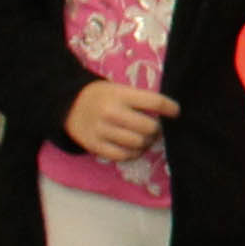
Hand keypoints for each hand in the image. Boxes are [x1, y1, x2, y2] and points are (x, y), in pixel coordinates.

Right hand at [63, 80, 177, 163]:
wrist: (68, 104)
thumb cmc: (102, 96)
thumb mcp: (119, 89)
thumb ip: (139, 100)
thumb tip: (168, 115)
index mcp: (120, 94)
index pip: (155, 101)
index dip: (171, 108)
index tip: (176, 112)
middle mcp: (111, 112)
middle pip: (148, 127)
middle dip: (157, 129)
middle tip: (155, 129)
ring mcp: (101, 130)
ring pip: (137, 143)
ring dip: (146, 143)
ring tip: (145, 139)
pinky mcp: (94, 145)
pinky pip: (122, 156)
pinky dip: (133, 154)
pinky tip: (134, 148)